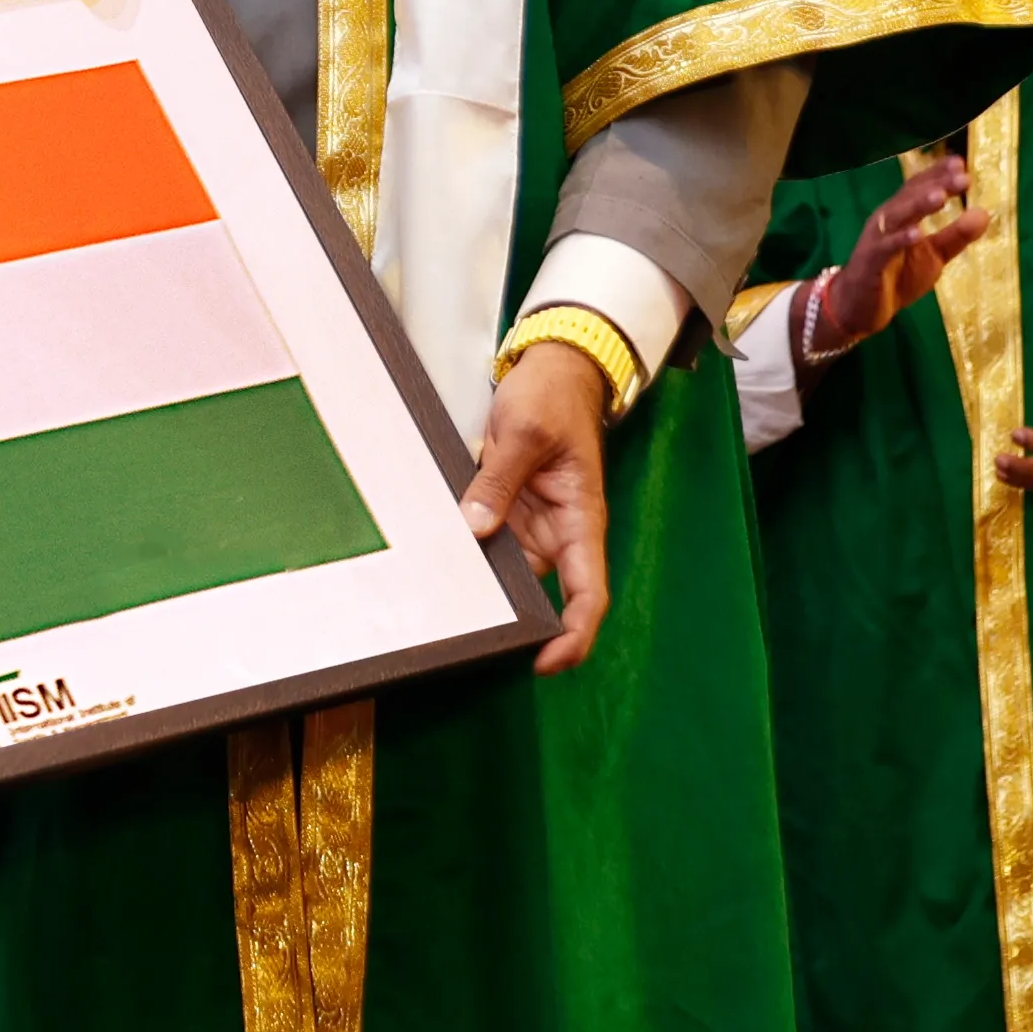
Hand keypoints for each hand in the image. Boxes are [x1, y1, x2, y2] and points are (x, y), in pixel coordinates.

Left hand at [462, 342, 611, 673]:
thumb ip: (498, 481)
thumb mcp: (523, 433)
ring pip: (515, 577)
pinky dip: (473, 561)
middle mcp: (561, 533)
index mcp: (582, 519)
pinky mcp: (512, 514)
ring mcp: (535, 526)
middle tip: (481, 646)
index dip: (574, 635)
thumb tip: (475, 527)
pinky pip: (493, 548)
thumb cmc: (553, 397)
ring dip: (491, 593)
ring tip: (452, 610)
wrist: (553, 370)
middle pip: (550, 598)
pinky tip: (443, 570)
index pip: (589, 594)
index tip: (547, 661)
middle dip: (523, 627)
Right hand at [806, 157, 991, 365]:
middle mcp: (887, 220)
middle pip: (910, 196)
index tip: (960, 163)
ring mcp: (876, 239)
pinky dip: (899, 239)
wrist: (861, 308)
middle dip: (936, 184)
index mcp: (902, 214)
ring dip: (918, 204)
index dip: (939, 174)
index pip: (920, 187)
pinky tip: (917, 234)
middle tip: (963, 177)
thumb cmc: (897, 277)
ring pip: (897, 216)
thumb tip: (985, 213)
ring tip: (941, 196)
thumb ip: (956, 235)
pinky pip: (885, 247)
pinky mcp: (870, 262)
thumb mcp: (934, 256)